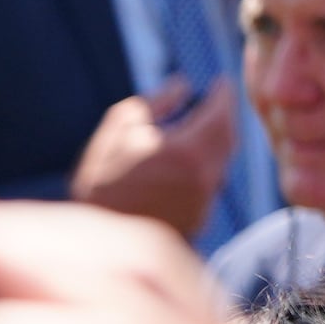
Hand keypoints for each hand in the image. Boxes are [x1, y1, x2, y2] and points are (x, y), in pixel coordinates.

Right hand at [69, 77, 238, 242]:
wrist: (95, 241)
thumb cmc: (101, 182)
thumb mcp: (119, 129)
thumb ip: (155, 102)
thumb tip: (183, 85)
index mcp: (187, 150)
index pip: (221, 113)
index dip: (223, 94)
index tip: (222, 82)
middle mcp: (205, 177)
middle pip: (229, 137)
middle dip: (224, 117)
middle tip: (215, 103)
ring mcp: (205, 201)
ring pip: (222, 162)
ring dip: (216, 143)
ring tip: (200, 130)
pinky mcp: (200, 219)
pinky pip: (211, 184)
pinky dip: (206, 167)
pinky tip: (186, 164)